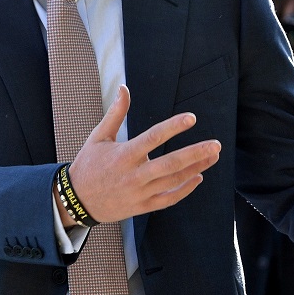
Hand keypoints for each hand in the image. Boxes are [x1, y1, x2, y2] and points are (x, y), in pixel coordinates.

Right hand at [66, 85, 221, 223]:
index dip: (173, 127)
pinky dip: (186, 190)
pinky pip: (169, 199)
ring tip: (213, 156)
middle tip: (216, 145)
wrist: (77, 200)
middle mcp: (133, 176)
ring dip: (196, 168)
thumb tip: (124, 88)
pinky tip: (198, 177)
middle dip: (195, 154)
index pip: (153, 138)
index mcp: (123, 155)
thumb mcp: (98, 137)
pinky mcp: (142, 207)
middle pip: (170, 164)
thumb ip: (115, 113)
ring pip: (173, 182)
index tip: (191, 118)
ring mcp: (139, 193)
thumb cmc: (88, 164)